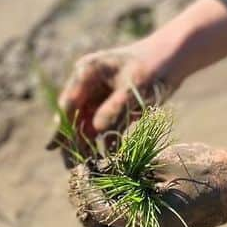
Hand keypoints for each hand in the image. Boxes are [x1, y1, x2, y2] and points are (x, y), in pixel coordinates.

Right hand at [49, 42, 169, 163]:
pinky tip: (106, 160)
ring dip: (86, 145)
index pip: (69, 103)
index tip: (53, 147)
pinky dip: (105, 142)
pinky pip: (105, 127)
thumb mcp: (134, 87)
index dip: (61, 126)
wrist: (173, 59)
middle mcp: (89, 84)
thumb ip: (114, 108)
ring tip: (85, 168)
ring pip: (87, 124)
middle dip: (71, 140)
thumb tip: (96, 130)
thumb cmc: (152, 66)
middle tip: (69, 166)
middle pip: (74, 116)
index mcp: (87, 72)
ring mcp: (101, 96)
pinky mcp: (114, 107)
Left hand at [68, 143, 226, 226]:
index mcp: (149, 220)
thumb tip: (100, 171)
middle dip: (87, 211)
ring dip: (104, 217)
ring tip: (94, 192)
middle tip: (78, 187)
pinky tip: (119, 195)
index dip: (84, 191)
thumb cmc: (202, 165)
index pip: (101, 211)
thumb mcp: (158, 161)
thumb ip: (126, 170)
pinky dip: (124, 216)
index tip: (77, 170)